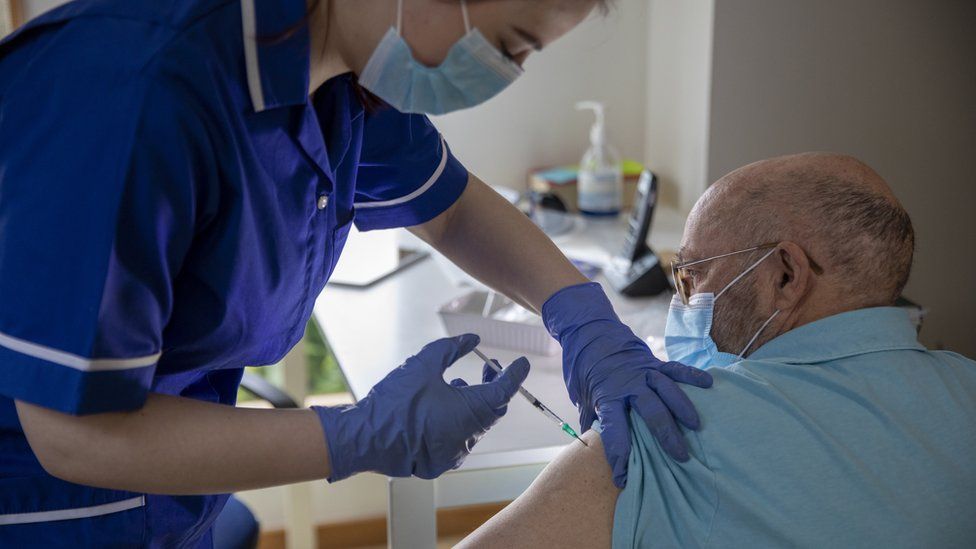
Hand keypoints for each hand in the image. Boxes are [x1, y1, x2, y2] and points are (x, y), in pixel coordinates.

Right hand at [313, 334, 529, 480]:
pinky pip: (460, 438)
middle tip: (488, 368)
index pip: (505, 390)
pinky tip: (443, 408)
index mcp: (471, 411)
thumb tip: (472, 339)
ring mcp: (456, 452)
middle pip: (494, 408)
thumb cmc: (394, 402)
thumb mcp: (423, 364)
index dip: (515, 374)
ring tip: (459, 385)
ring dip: (475, 404)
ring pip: (477, 425)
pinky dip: (459, 422)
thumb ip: (452, 349)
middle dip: (494, 386)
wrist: (365, 439)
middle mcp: (469, 435)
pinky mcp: (442, 462)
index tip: (521, 363)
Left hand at [542, 283, 712, 487]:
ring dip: (682, 408)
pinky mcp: (653, 361)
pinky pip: (675, 368)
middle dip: (665, 436)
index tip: (623, 477)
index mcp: (606, 396)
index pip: (614, 429)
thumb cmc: (583, 367)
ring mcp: (643, 371)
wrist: (587, 330)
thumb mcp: (579, 396)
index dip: (619, 454)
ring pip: (667, 390)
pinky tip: (708, 384)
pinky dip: (691, 375)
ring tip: (696, 426)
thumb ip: (589, 419)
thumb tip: (590, 446)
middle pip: (650, 412)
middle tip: (680, 456)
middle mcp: (628, 384)